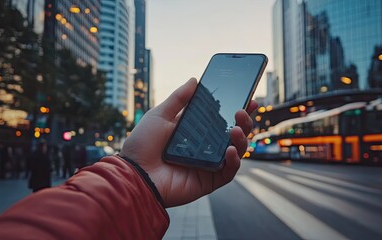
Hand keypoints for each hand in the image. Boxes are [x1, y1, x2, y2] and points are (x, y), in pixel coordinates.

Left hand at [120, 78, 257, 207]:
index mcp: (196, 131)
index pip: (221, 119)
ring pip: (236, 151)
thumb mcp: (159, 115)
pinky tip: (229, 150)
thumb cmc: (142, 145)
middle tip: (242, 110)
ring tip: (236, 129)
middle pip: (233, 134)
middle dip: (243, 121)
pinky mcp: (209, 180)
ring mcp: (209, 164)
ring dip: (242, 139)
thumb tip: (194, 80)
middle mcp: (205, 147)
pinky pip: (229, 172)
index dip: (237, 109)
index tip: (248, 98)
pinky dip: (234, 161)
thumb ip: (179, 98)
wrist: (133, 174)